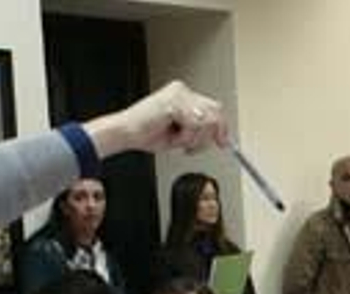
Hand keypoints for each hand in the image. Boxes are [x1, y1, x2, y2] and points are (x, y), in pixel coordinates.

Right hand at [84, 81, 226, 158]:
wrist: (126, 133)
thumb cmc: (148, 133)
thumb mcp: (183, 133)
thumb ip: (202, 130)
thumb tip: (223, 137)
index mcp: (184, 94)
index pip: (215, 108)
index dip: (222, 127)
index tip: (223, 143)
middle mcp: (182, 91)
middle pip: (215, 112)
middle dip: (208, 135)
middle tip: (192, 147)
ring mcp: (178, 95)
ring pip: (206, 121)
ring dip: (193, 139)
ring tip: (176, 139)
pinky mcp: (174, 103)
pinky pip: (194, 125)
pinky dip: (185, 137)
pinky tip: (170, 135)